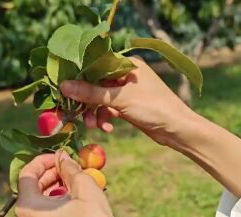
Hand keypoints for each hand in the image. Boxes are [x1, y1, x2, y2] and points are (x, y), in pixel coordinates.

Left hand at [15, 152, 177, 216]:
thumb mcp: (83, 186)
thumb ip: (69, 167)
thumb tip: (62, 155)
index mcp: (27, 207)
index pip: (27, 173)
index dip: (44, 160)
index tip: (61, 155)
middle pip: (32, 184)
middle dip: (52, 171)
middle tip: (71, 164)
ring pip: (39, 195)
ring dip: (56, 182)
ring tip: (77, 176)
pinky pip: (44, 207)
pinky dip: (57, 196)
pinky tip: (75, 192)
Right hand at [60, 57, 194, 145]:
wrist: (177, 129)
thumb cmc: (154, 107)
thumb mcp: (120, 99)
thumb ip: (91, 92)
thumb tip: (64, 86)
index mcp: (127, 64)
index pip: (95, 64)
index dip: (78, 77)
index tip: (63, 89)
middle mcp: (126, 74)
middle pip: (95, 83)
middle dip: (85, 100)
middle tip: (74, 113)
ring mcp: (127, 91)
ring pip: (100, 98)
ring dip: (94, 112)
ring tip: (94, 126)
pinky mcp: (128, 106)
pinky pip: (108, 109)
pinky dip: (105, 118)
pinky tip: (107, 128)